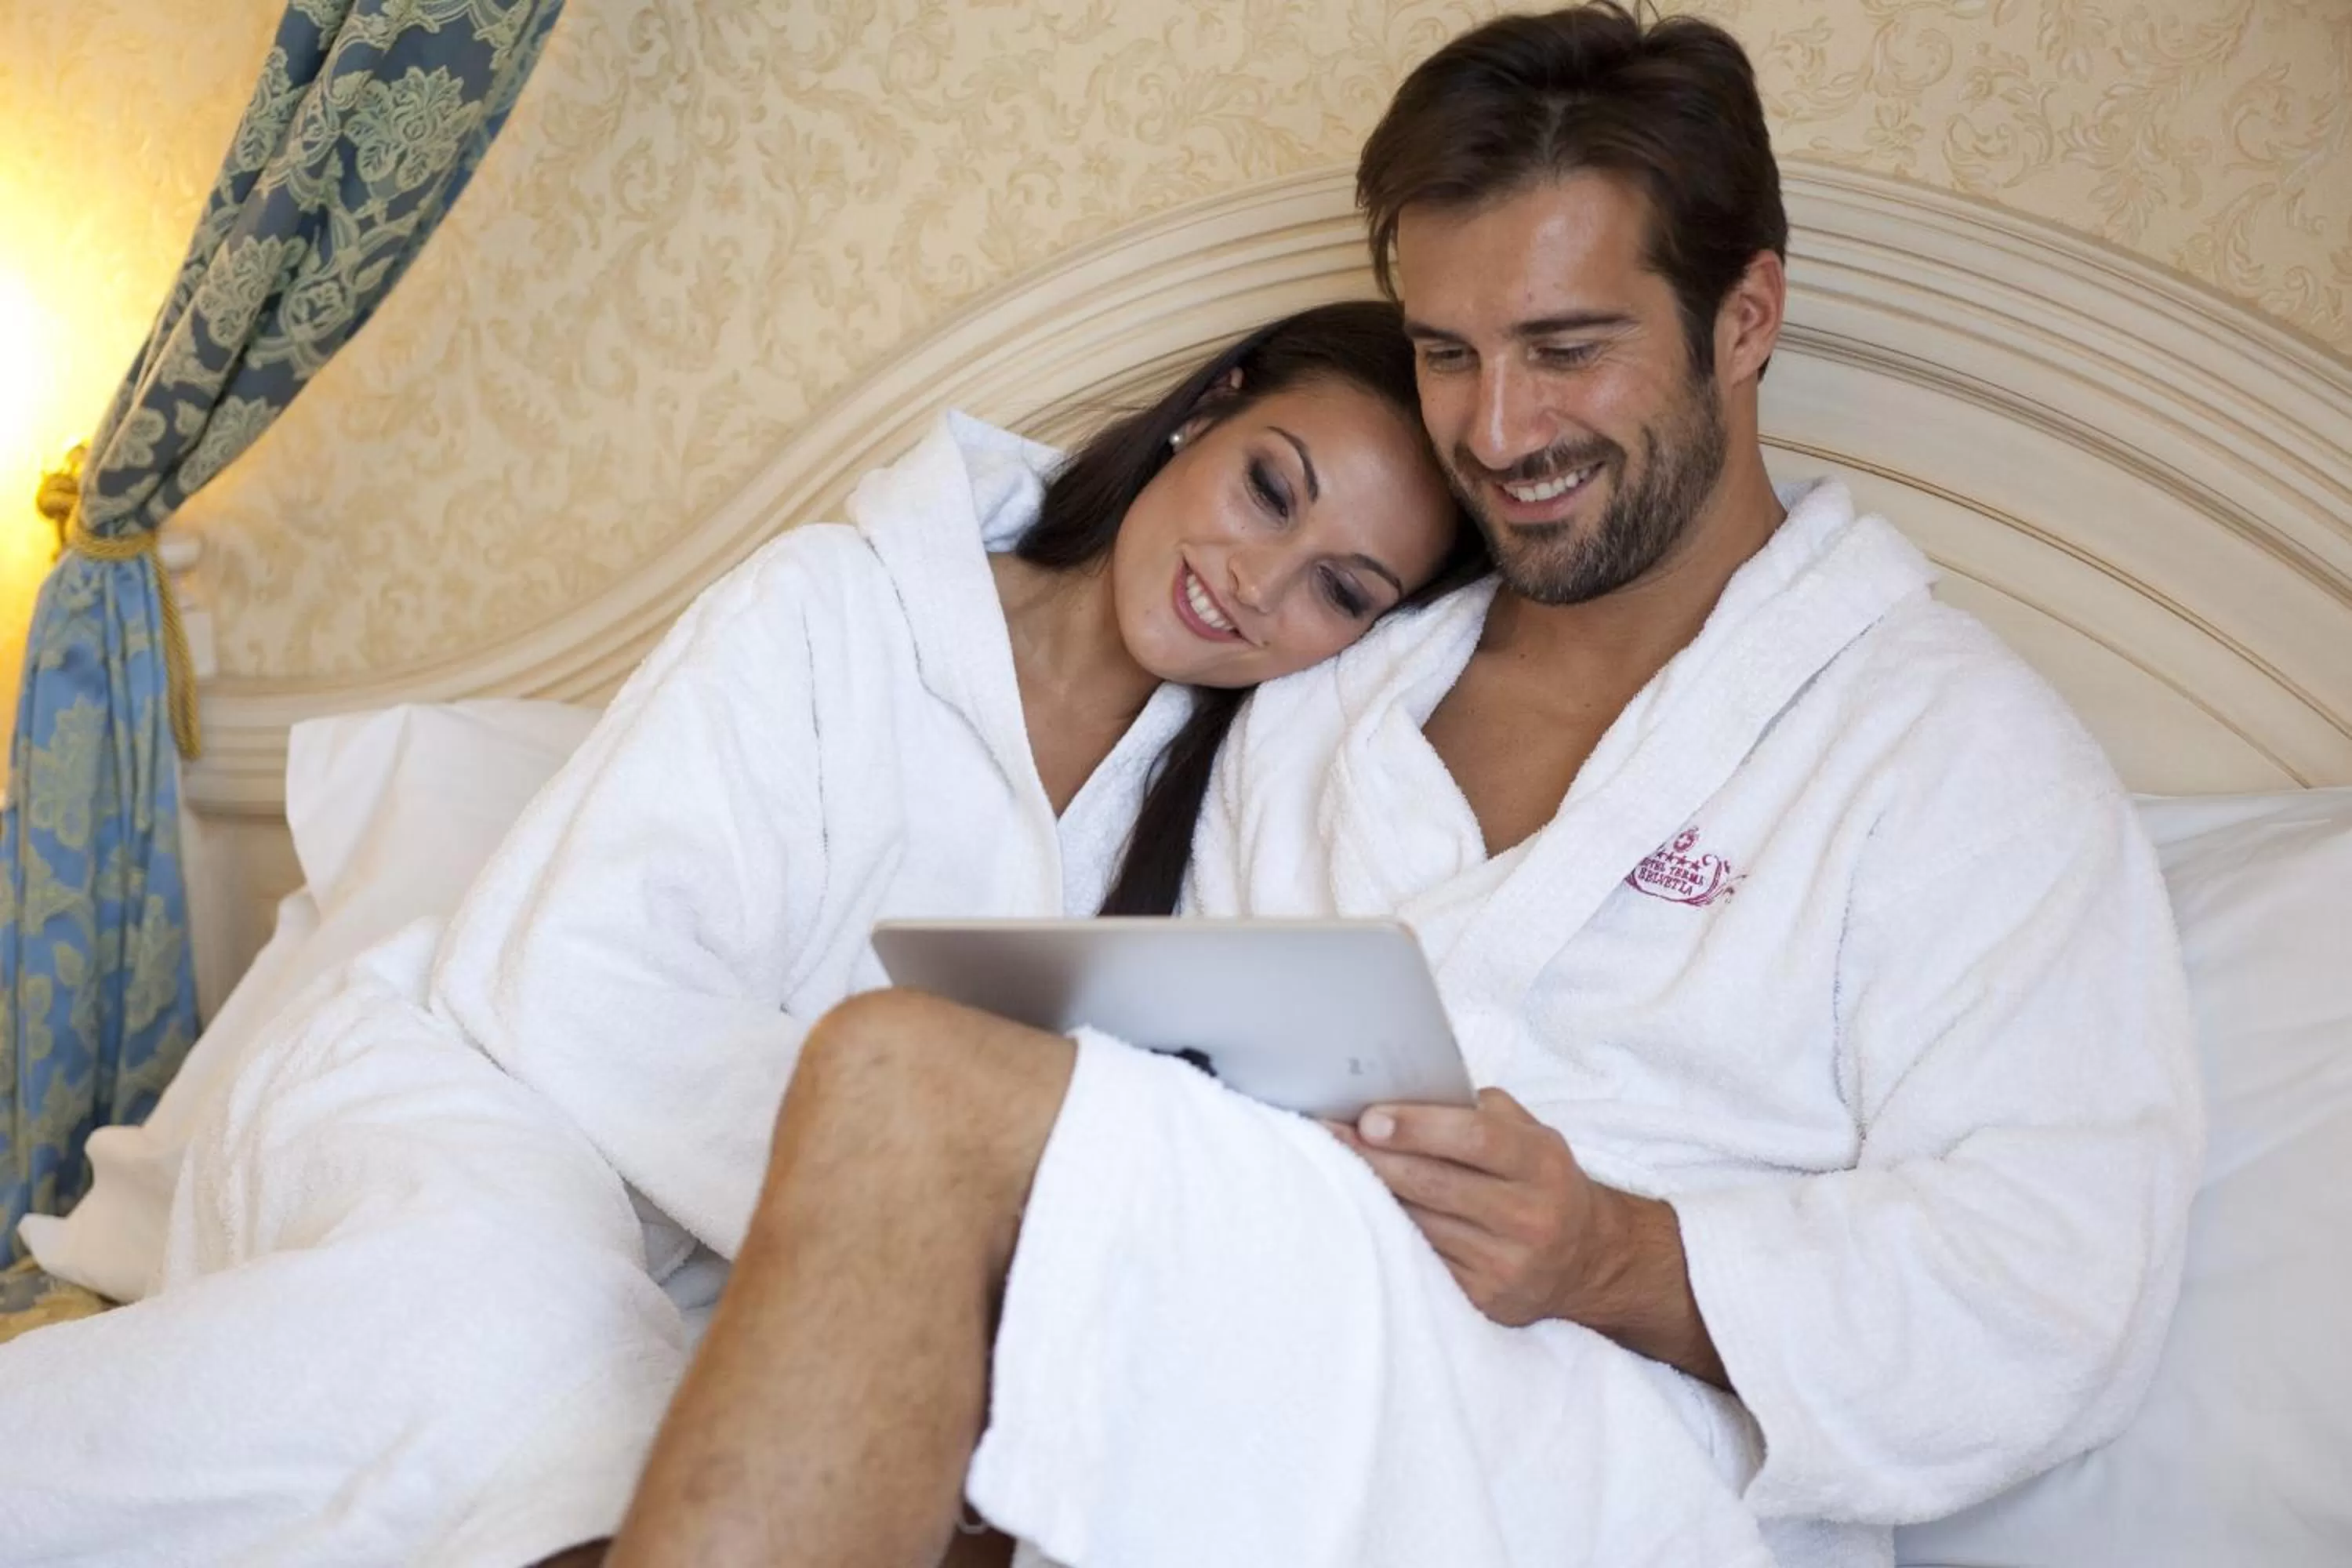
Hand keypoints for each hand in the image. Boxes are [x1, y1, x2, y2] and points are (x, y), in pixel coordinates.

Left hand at [1327, 1089, 1728, 1386]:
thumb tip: (1406, 1093)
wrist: (1587, 1260)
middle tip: (1327, 1134)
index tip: (1369, 1118)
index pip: (1476, 1139)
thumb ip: (1481, 1112)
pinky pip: (1422, 1259)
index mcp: (1542, 1163)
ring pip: (1421, 1223)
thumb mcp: (1532, 1135)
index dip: (1419, 1127)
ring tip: (1331, 1166)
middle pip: (1436, 1183)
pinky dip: (1387, 1234)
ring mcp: (1507, 1263)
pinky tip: (1360, 1212)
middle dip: (1375, 1158)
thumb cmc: (1542, 1181)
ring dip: (1371, 1195)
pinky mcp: (1484, 1299)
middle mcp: (1530, 1216)